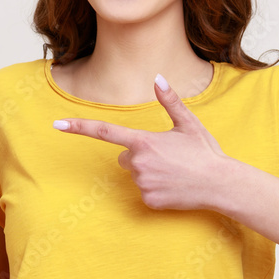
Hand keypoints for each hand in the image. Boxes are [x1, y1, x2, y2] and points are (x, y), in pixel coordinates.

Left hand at [53, 74, 229, 210]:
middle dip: (139, 155)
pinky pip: (144, 191)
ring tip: (174, 171)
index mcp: (143, 141)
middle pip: (124, 157)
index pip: (104, 132)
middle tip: (167, 157)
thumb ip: (170, 101)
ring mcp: (142, 184)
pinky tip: (174, 185)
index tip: (57, 124)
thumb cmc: (205, 152)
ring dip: (149, 171)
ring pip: (135, 174)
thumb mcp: (188, 123)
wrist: (221, 185)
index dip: (78, 127)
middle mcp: (138, 163)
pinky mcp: (148, 201)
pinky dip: (156, 188)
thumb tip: (158, 77)